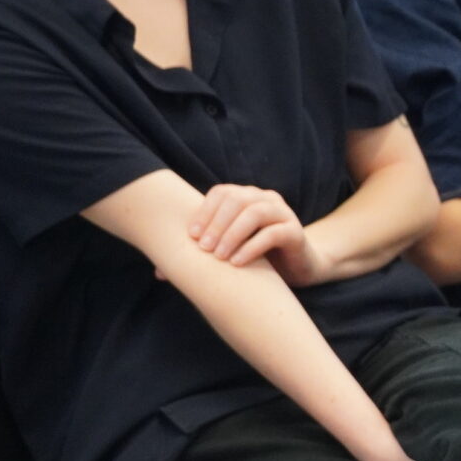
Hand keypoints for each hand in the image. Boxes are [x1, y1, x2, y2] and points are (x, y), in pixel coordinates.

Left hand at [189, 184, 329, 284]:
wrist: (299, 267)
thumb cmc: (257, 257)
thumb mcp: (229, 247)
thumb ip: (204, 248)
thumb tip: (161, 268)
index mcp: (249, 197)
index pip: (223, 192)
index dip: (205, 211)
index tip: (191, 236)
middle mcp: (267, 200)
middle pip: (237, 199)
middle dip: (216, 223)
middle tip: (203, 248)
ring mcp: (284, 214)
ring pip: (255, 213)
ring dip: (232, 234)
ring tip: (219, 256)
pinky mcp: (296, 232)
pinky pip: (273, 234)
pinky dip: (252, 247)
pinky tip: (237, 262)